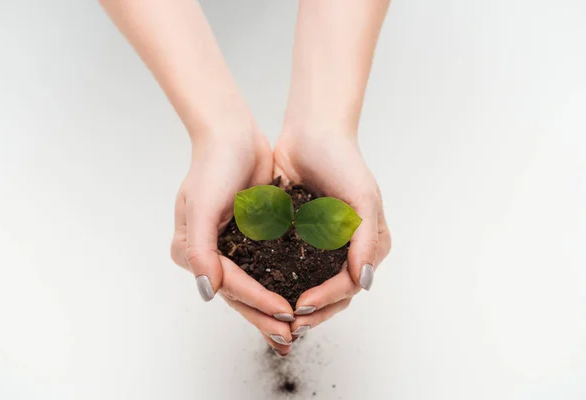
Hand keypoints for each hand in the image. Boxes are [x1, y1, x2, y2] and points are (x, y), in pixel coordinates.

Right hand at [171, 128, 294, 354]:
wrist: (232, 134)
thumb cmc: (213, 166)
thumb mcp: (202, 205)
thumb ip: (201, 249)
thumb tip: (207, 292)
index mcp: (192, 250)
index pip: (228, 284)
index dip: (256, 302)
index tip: (285, 314)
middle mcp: (210, 253)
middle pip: (240, 293)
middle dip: (265, 316)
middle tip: (291, 337)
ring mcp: (231, 245)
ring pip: (255, 285)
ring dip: (274, 307)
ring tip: (298, 327)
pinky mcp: (251, 236)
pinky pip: (267, 266)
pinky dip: (282, 282)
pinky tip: (299, 297)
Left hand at [274, 129, 390, 336]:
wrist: (312, 132)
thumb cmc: (343, 161)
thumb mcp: (361, 198)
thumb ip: (365, 241)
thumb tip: (364, 284)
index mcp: (370, 244)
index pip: (349, 285)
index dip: (327, 300)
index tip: (301, 307)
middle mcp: (349, 249)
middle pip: (332, 294)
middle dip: (312, 312)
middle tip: (286, 324)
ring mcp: (324, 245)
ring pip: (311, 286)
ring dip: (294, 302)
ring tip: (274, 316)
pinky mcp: (300, 237)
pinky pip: (291, 266)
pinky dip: (280, 281)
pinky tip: (263, 291)